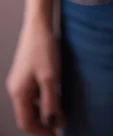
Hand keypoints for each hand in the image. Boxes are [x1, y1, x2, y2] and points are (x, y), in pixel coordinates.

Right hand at [6, 19, 63, 134]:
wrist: (38, 26)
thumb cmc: (44, 49)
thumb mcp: (50, 77)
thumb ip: (51, 102)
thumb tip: (54, 122)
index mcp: (19, 92)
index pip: (26, 123)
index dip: (40, 132)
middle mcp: (15, 89)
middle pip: (26, 116)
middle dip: (41, 125)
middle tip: (58, 128)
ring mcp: (19, 81)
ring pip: (29, 106)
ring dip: (41, 114)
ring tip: (58, 116)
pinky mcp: (24, 74)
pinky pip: (31, 95)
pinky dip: (41, 102)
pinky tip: (53, 99)